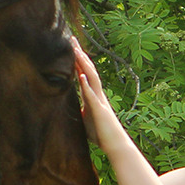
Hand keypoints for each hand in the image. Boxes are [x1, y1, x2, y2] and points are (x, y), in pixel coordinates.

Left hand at [71, 37, 123, 155]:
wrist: (116, 145)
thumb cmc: (101, 134)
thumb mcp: (86, 119)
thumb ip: (80, 109)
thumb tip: (69, 107)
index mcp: (93, 96)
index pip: (84, 73)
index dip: (78, 60)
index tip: (71, 47)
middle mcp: (97, 94)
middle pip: (88, 70)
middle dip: (80, 55)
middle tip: (72, 39)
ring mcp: (99, 101)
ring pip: (92, 78)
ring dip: (84, 64)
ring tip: (76, 51)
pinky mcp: (100, 111)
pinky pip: (92, 96)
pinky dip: (86, 85)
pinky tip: (81, 76)